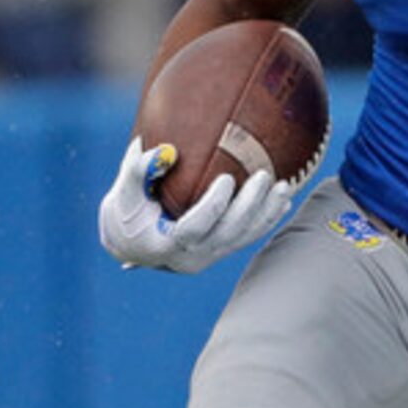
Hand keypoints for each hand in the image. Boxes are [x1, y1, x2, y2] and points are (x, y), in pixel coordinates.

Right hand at [97, 138, 290, 272]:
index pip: (195, 228)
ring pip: (244, 237)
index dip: (214, 206)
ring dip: (267, 213)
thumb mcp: (123, 193)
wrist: (131, 244)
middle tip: (265, 176)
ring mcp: (208, 256)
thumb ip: (137, 170)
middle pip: (228, 234)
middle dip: (250, 206)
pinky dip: (266, 220)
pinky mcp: (219, 252)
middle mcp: (191, 257)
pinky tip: (284, 201)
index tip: (228, 178)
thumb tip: (164, 151)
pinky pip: (247, 237)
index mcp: (165, 245)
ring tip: (285, 186)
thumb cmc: (125, 212)